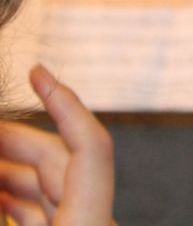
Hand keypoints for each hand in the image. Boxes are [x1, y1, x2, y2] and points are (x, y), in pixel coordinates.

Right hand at [0, 66, 114, 225]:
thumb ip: (2, 203)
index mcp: (89, 222)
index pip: (90, 145)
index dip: (64, 104)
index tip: (37, 72)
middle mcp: (93, 221)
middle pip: (61, 160)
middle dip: (16, 137)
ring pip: (50, 186)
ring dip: (11, 168)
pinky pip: (49, 211)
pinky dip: (20, 198)